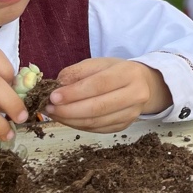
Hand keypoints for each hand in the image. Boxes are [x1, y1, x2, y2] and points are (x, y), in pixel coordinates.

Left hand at [48, 58, 171, 132]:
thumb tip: (58, 86)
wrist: (143, 85)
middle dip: (69, 110)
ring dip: (70, 120)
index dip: (74, 93)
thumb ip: (77, 72)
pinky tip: (66, 119)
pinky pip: (97, 129)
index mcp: (129, 74)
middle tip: (49, 108)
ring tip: (53, 114)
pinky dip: (78, 125)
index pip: (99, 85)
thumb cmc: (116, 72)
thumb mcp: (99, 63)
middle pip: (98, 107)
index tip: (53, 97)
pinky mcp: (125, 126)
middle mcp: (136, 95)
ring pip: (96, 122)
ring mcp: (132, 114)